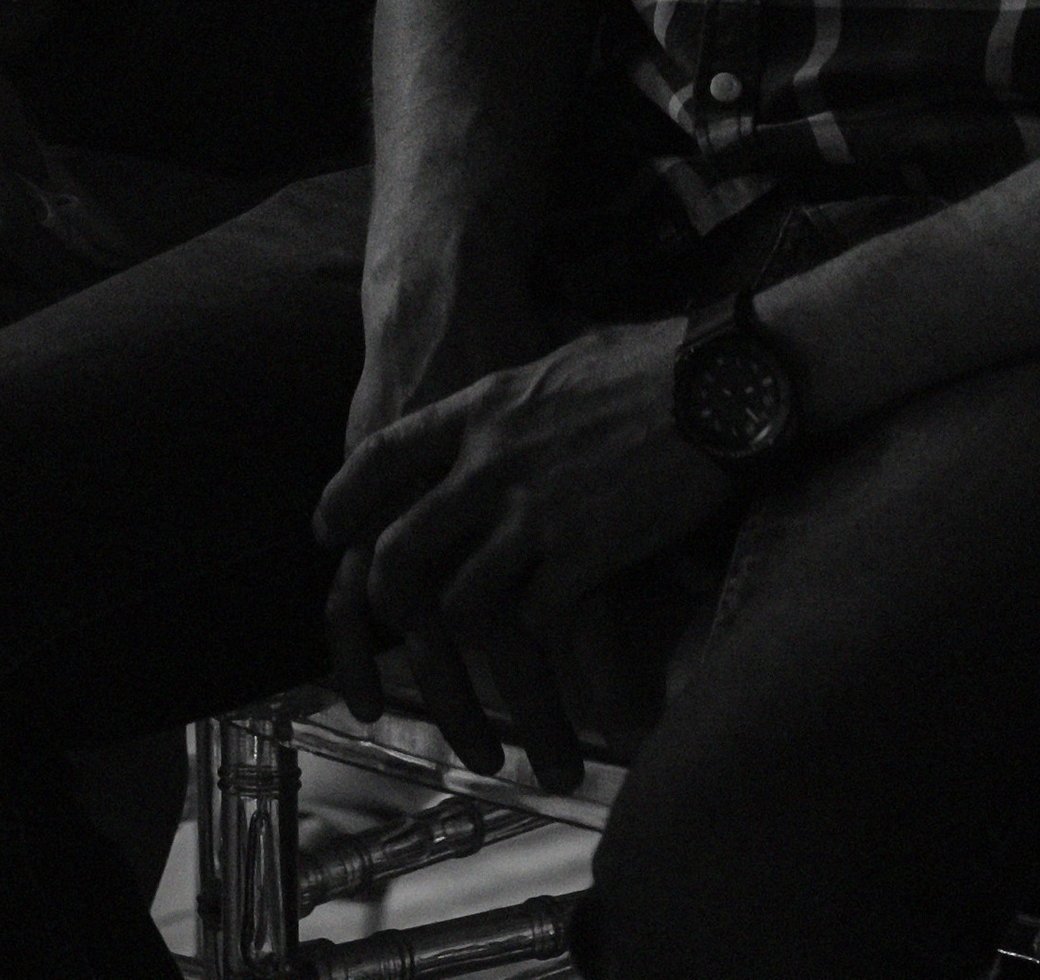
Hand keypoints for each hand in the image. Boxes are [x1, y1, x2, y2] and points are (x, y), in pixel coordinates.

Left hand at [314, 321, 731, 793]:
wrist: (713, 382)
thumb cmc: (650, 360)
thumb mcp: (560, 359)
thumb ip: (522, 399)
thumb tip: (517, 406)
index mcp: (481, 408)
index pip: (384, 453)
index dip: (345, 496)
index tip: (326, 528)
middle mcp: (491, 463)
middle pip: (403, 546)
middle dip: (389, 602)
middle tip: (395, 631)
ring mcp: (532, 514)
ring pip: (461, 605)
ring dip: (469, 653)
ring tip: (483, 679)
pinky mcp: (582, 556)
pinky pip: (537, 628)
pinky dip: (544, 664)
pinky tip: (556, 677)